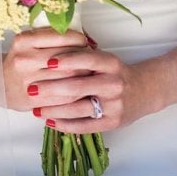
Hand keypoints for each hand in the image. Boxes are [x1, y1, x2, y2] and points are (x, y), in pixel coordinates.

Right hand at [3, 28, 90, 111]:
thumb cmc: (20, 59)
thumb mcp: (29, 41)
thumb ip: (51, 37)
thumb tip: (84, 38)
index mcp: (24, 40)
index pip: (60, 37)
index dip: (78, 40)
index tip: (85, 42)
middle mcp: (24, 59)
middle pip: (67, 60)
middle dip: (85, 60)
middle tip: (92, 60)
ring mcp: (27, 81)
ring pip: (67, 79)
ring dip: (84, 77)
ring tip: (90, 74)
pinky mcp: (32, 100)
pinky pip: (62, 98)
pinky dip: (77, 94)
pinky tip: (82, 90)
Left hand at [27, 48, 166, 133]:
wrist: (145, 91)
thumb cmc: (117, 72)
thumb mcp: (106, 58)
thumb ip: (84, 56)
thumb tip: (52, 49)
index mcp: (111, 64)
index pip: (86, 59)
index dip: (66, 60)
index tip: (46, 62)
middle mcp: (113, 84)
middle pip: (77, 87)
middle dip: (50, 88)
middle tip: (31, 88)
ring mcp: (113, 106)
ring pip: (77, 109)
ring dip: (53, 110)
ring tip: (35, 108)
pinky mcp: (112, 123)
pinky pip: (83, 126)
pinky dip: (64, 125)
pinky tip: (49, 122)